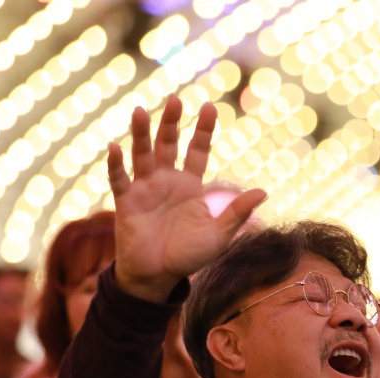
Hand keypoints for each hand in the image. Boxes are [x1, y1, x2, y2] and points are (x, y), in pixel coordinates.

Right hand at [107, 96, 266, 301]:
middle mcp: (166, 181)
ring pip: (142, 155)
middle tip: (175, 99)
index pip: (197, 151)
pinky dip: (116, 165)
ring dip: (140, 134)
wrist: (159, 276)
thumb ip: (237, 213)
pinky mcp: (126, 203)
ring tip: (139, 111)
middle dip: (171, 123)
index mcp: (190, 185)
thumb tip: (264, 192)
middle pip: (168, 145)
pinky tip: (115, 148)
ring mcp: (145, 189)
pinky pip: (119, 180)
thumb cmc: (189, 256)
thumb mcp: (219, 235)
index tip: (210, 108)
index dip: (202, 131)